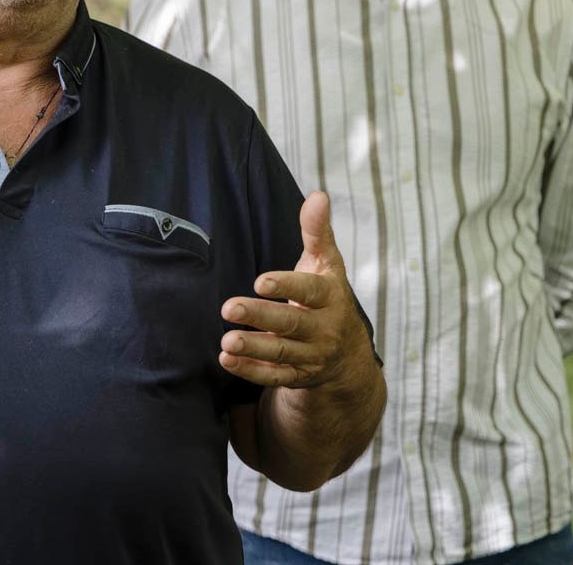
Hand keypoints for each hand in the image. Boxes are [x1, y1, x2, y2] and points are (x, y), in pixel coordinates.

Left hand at [219, 191, 367, 388]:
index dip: (286, 286)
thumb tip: (319, 195)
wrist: (347, 353)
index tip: (259, 281)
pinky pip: (274, 377)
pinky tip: (226, 359)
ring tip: (226, 341)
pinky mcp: (297, 376)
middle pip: (291, 324)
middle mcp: (323, 329)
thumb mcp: (326, 262)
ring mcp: (311, 355)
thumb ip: (317, 231)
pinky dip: (251, 370)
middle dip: (260, 316)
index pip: (309, 291)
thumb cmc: (327, 295)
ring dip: (253, 347)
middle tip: (228, 308)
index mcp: (330, 297)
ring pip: (282, 353)